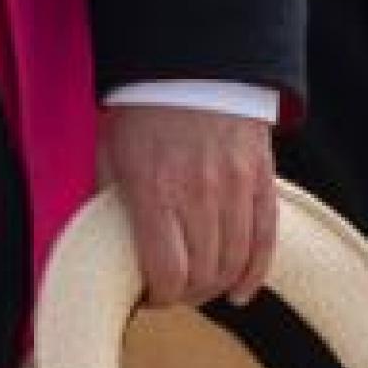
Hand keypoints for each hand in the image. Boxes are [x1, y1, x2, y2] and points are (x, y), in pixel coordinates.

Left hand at [99, 105, 276, 306]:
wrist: (190, 68)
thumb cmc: (140, 114)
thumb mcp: (109, 157)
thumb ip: (107, 204)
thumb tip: (102, 246)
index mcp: (153, 192)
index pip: (166, 270)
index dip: (158, 297)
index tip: (147, 299)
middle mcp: (198, 195)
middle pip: (202, 273)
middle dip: (184, 295)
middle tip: (170, 294)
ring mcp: (235, 188)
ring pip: (234, 261)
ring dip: (215, 287)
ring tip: (198, 291)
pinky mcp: (261, 181)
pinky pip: (265, 239)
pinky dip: (254, 272)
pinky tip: (240, 292)